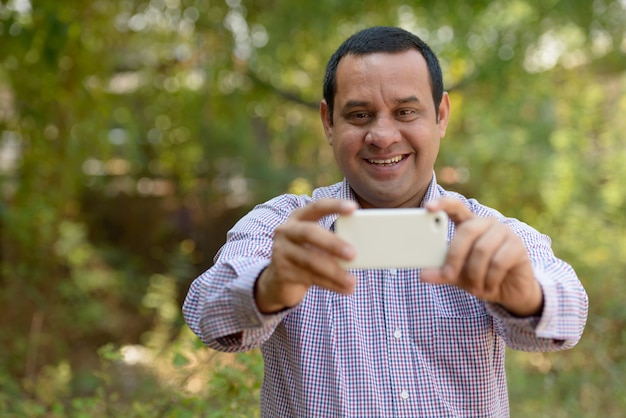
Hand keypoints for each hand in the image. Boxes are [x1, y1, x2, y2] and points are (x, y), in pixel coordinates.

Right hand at [254, 199, 357, 313]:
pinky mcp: (282, 272)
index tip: (353, 208)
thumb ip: (331, 242)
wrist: (278, 282)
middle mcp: (286, 231)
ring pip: (310, 260)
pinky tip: (345, 289)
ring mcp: (281, 252)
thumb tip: (362, 249)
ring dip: (335, 272)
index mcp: (298, 218)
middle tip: (353, 254)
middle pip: (310, 233)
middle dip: (333, 243)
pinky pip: (310, 277)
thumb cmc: (306, 257)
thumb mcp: (315, 245)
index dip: (334, 206)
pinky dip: (331, 284)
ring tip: (352, 281)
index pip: (316, 207)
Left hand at [421, 198, 543, 316]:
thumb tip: (423, 275)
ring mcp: (504, 232)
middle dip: (455, 256)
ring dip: (474, 274)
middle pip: (466, 230)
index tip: (428, 207)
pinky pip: (499, 262)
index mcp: (468, 224)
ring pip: (482, 249)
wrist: (510, 292)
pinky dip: (490, 279)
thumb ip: (442, 272)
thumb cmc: (480, 276)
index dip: (443, 204)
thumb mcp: (457, 275)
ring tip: (474, 287)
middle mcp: (486, 223)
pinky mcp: (518, 246)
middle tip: (449, 275)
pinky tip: (489, 287)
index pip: (455, 207)